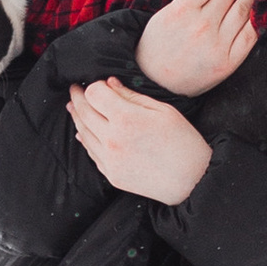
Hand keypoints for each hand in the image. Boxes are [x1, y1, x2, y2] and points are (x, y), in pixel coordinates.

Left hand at [68, 79, 213, 205]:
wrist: (192, 181)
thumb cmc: (184, 142)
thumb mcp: (163, 110)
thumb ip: (132, 96)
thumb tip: (110, 84)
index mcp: (126, 119)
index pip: (95, 94)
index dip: (94, 86)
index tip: (98, 84)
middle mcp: (112, 139)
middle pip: (84, 111)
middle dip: (78, 97)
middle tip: (74, 89)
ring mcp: (109, 159)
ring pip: (83, 132)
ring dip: (77, 116)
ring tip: (73, 106)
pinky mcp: (111, 174)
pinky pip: (91, 152)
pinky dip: (84, 138)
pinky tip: (82, 131)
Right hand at [134, 0, 266, 97]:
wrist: (155, 85)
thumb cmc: (157, 46)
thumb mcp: (164, 15)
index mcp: (182, 11)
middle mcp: (202, 26)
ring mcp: (218, 45)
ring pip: (243, 9)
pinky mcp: (229, 62)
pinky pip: (249, 34)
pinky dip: (257, 17)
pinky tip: (263, 2)